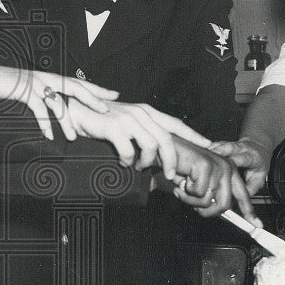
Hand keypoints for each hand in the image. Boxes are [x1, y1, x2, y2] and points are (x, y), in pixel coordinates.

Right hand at [0, 64, 118, 140]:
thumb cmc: (9, 85)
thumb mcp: (31, 88)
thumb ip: (46, 94)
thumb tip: (59, 106)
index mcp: (51, 77)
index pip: (79, 82)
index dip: (97, 89)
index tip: (114, 95)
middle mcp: (47, 78)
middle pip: (75, 88)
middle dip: (92, 99)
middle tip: (106, 110)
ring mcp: (36, 83)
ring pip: (58, 102)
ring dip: (66, 121)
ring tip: (73, 137)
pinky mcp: (23, 91)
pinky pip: (38, 108)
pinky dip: (44, 123)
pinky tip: (49, 136)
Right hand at [65, 100, 210, 173]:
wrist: (75, 110)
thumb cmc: (99, 118)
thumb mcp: (125, 123)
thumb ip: (141, 133)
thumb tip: (154, 154)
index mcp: (146, 112)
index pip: (176, 123)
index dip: (194, 135)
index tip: (209, 145)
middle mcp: (140, 113)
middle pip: (167, 138)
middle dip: (172, 160)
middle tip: (171, 175)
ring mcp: (127, 119)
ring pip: (151, 145)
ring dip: (147, 162)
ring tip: (138, 167)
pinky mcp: (114, 127)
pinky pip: (129, 151)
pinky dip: (128, 161)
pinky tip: (123, 163)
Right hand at [169, 137, 259, 223]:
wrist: (166, 147)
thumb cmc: (180, 165)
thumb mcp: (198, 184)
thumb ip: (209, 196)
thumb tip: (211, 210)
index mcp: (229, 171)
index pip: (242, 195)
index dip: (249, 211)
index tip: (257, 225)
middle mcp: (227, 168)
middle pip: (224, 205)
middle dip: (207, 212)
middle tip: (194, 208)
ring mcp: (218, 166)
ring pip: (207, 201)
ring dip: (190, 199)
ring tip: (183, 186)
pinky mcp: (207, 166)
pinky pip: (198, 192)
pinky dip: (186, 190)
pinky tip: (182, 178)